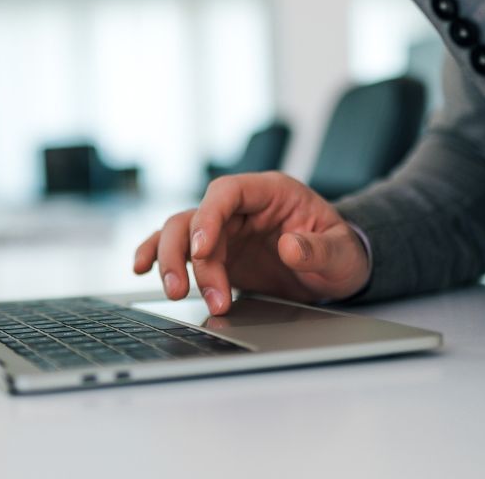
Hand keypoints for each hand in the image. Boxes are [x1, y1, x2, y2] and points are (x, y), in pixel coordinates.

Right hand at [132, 172, 370, 314]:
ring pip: (180, 234)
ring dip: (171, 262)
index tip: (202, 250)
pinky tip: (142, 269)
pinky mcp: (216, 253)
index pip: (227, 192)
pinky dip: (158, 257)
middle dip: (184, 253)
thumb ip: (319, 250)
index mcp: (270, 192)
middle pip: (194, 216)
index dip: (208, 217)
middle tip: (185, 289)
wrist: (336, 268)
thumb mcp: (342, 253)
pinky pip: (179, 249)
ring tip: (175, 293)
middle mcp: (241, 207)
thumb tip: (290, 247)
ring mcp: (224, 230)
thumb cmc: (342, 252)